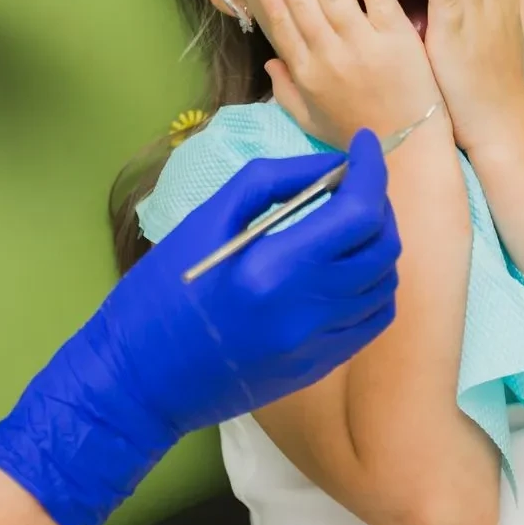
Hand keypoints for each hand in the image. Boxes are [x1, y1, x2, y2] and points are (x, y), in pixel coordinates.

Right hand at [0, 132, 400, 524]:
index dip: (370, 169)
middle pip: (381, 246)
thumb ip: (271, 183)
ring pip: (385, 283)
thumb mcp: (204, 222)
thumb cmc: (157, 293)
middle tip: (351, 182)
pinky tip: (348, 268)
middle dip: (377, 202)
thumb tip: (328, 166)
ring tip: (347, 224)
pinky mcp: (317, 367)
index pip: (358, 212)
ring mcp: (317, 345)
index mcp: (271, 268)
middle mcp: (306, 310)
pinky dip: (374, 284)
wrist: (138, 380)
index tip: (364, 144)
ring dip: (376, 243)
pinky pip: (373, 320)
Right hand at [252, 0, 441, 149]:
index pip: (280, 18)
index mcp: (305, 72)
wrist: (404, 151)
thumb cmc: (358, 135)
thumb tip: (270, 63)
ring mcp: (361, 47)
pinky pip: (378, 0)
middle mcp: (327, 56)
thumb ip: (286, 91)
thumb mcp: (311, 119)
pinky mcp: (396, 41)